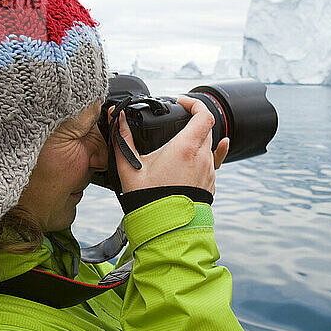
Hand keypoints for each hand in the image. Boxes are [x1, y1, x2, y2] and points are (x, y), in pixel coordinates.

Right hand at [109, 96, 229, 193]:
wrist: (164, 228)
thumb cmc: (148, 199)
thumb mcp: (130, 166)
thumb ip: (123, 139)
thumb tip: (118, 118)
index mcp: (186, 148)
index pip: (204, 114)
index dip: (195, 103)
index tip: (182, 103)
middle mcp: (202, 157)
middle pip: (206, 128)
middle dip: (193, 122)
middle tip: (176, 123)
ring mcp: (209, 171)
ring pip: (208, 146)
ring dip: (196, 141)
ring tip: (178, 145)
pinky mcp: (210, 183)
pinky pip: (212, 163)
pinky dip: (204, 156)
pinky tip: (204, 153)